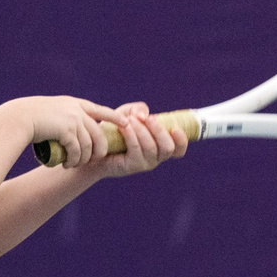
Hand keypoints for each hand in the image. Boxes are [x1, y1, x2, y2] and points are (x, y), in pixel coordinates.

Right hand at [22, 97, 128, 167]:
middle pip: (98, 134)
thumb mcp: (53, 112)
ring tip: (74, 165)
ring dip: (83, 159)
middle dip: (98, 150)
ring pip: (88, 145)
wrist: (19, 118)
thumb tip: (73, 132)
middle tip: (92, 160)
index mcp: (76, 104)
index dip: (115, 118)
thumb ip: (66, 118)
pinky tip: (67, 165)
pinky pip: (77, 150)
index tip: (126, 123)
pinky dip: (73, 160)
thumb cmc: (31, 117)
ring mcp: (73, 120)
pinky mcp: (67, 130)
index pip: (101, 110)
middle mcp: (77, 110)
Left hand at [74, 100, 188, 178]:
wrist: (95, 146)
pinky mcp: (131, 166)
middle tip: (149, 118)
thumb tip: (144, 115)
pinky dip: (131, 136)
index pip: (178, 150)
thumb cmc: (115, 129)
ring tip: (130, 120)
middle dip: (159, 131)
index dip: (182, 141)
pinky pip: (136, 150)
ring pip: (151, 148)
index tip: (175, 128)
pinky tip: (124, 127)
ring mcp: (145, 164)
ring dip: (142, 131)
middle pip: (168, 148)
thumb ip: (138, 109)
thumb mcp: (128, 114)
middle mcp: (156, 157)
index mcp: (160, 146)